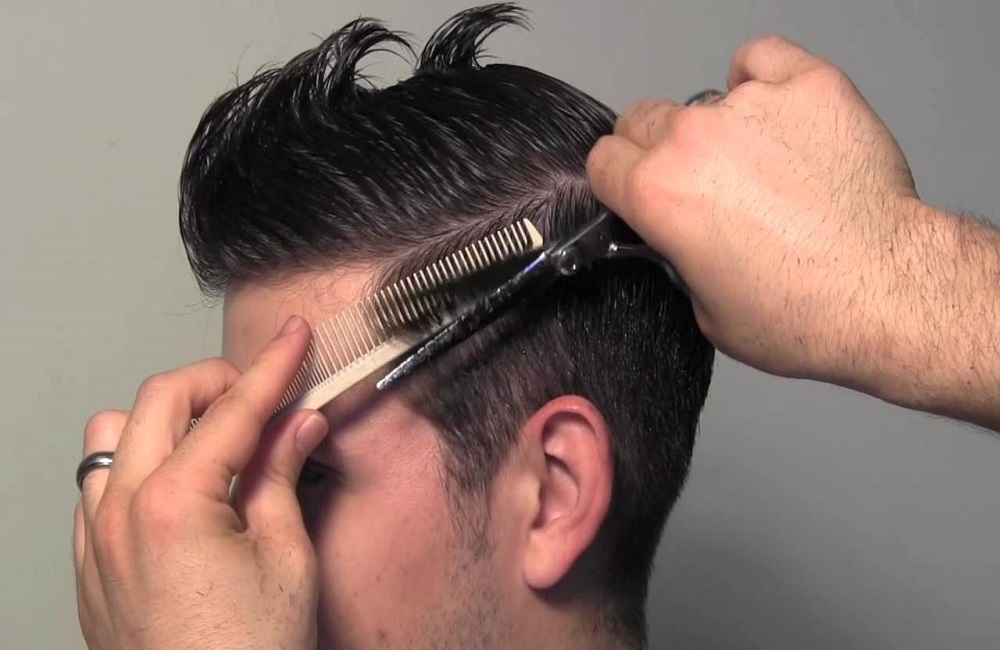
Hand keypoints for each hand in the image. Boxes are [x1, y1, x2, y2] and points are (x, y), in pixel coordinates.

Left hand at [73, 316, 328, 649]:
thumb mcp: (287, 559)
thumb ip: (282, 477)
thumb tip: (297, 425)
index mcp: (173, 503)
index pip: (232, 409)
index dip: (274, 367)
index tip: (295, 338)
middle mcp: (120, 511)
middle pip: (160, 399)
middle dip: (218, 382)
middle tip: (267, 394)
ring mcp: (95, 538)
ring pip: (112, 434)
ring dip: (165, 419)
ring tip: (216, 437)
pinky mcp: (90, 565)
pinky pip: (97, 483)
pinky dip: (137, 462)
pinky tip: (179, 483)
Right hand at [587, 35, 924, 384]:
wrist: (887, 290)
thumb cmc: (805, 311)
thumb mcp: (705, 309)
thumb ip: (675, 254)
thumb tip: (679, 235)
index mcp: (657, 193)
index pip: (602, 160)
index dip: (618, 180)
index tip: (635, 189)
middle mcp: (694, 140)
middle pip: (642, 118)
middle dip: (658, 151)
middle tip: (698, 184)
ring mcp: (752, 105)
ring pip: (704, 99)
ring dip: (719, 129)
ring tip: (762, 167)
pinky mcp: (808, 86)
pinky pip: (762, 58)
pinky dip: (763, 81)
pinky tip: (778, 116)